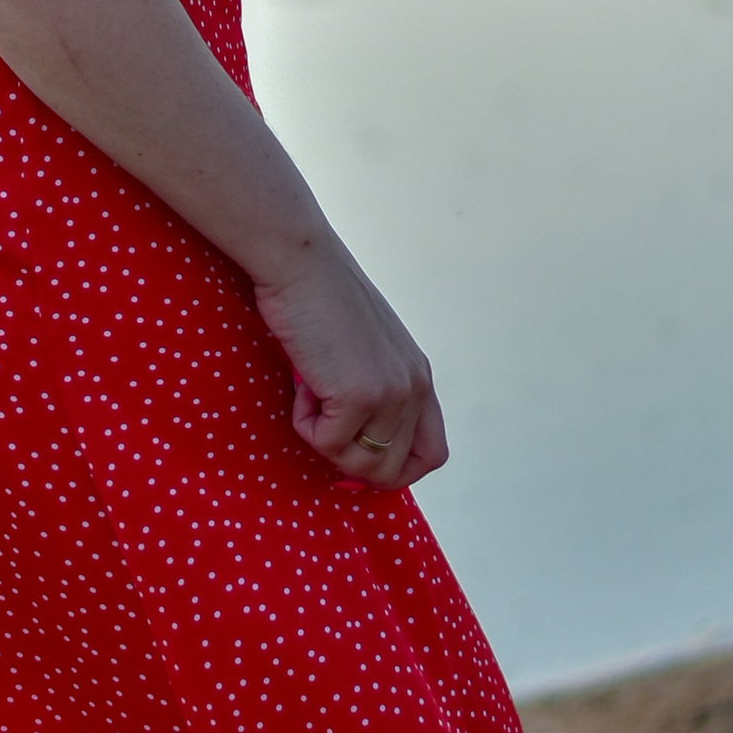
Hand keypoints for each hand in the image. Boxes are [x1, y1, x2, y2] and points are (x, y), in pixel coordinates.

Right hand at [251, 241, 448, 489]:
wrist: (300, 263)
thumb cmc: (318, 298)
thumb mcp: (364, 349)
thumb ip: (374, 388)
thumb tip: (356, 445)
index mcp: (419, 376)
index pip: (432, 453)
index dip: (396, 469)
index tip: (358, 456)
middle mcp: (414, 387)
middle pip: (393, 470)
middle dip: (350, 460)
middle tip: (322, 422)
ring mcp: (390, 393)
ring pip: (361, 464)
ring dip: (325, 440)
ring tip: (312, 394)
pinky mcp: (359, 395)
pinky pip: (326, 442)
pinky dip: (304, 423)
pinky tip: (302, 383)